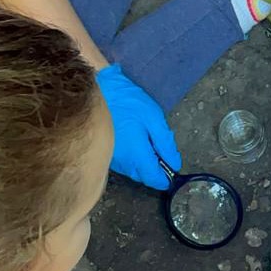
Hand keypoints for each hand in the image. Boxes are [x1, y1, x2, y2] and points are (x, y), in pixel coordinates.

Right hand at [96, 64, 181, 189]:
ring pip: (132, 171)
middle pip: (143, 177)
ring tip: (147, 140)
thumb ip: (166, 144)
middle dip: (155, 169)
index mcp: (136, 156)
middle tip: (160, 147)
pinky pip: (123, 164)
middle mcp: (122, 163)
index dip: (167, 177)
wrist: (96, 91)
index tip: (173, 168)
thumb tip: (175, 165)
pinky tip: (134, 140)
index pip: (154, 179)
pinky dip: (132, 158)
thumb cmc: (127, 102)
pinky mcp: (104, 153)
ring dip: (143, 163)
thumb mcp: (154, 119)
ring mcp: (111, 159)